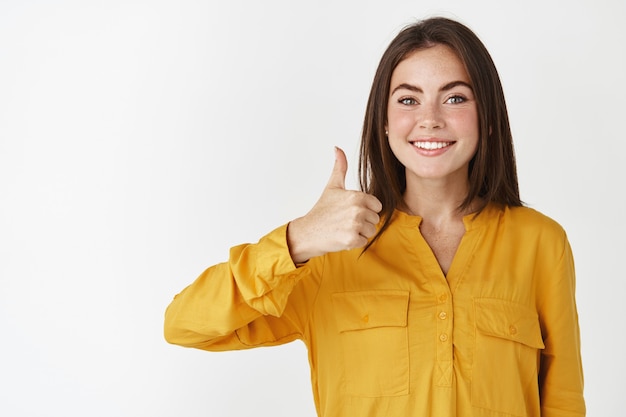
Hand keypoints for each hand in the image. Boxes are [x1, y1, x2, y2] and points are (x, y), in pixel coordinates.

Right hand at [287, 147, 382, 262]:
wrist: (307, 232)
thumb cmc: (321, 210)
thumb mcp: (332, 186)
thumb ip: (340, 167)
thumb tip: (337, 148)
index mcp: (356, 196)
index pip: (377, 206)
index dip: (366, 209)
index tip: (351, 210)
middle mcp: (357, 209)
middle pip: (375, 219)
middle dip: (363, 222)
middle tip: (345, 221)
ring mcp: (354, 225)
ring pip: (371, 231)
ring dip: (359, 232)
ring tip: (344, 228)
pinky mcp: (352, 240)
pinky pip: (364, 241)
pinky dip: (355, 242)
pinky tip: (342, 237)